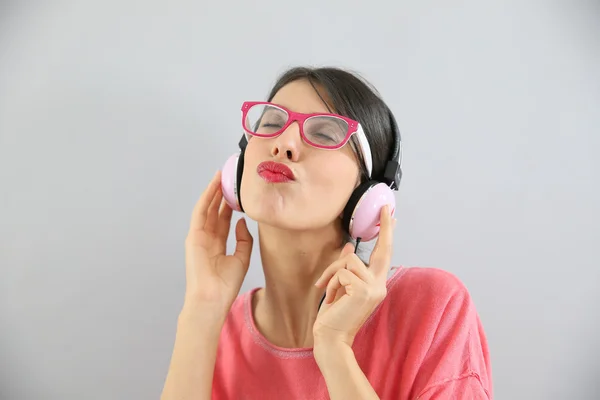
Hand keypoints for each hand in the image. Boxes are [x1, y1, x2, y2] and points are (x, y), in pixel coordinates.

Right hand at [183, 170, 252, 316]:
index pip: (224, 219)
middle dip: (222, 194)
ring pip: (207, 208)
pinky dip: (206, 198)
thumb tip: (241, 222)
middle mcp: (208, 238)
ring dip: (214, 191)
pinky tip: (214, 186)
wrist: (212, 298)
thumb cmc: (225, 284)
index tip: (238, 191)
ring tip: (222, 176)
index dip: (230, 205)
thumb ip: (243, 240)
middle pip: (215, 211)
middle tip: (230, 177)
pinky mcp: (194, 235)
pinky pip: (200, 212)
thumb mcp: (242, 258)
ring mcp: (199, 236)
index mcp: (218, 244)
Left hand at [313, 205, 394, 347]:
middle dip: (385, 227)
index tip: (390, 215)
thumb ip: (347, 269)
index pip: (384, 255)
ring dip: (331, 272)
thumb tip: (347, 246)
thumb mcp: (340, 287)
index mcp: (376, 284)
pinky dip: (330, 282)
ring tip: (327, 290)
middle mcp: (380, 285)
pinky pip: (341, 271)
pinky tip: (330, 298)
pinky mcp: (363, 290)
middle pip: (384, 249)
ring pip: (349, 259)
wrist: (331, 338)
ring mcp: (374, 288)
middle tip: (384, 208)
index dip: (387, 234)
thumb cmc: (334, 316)